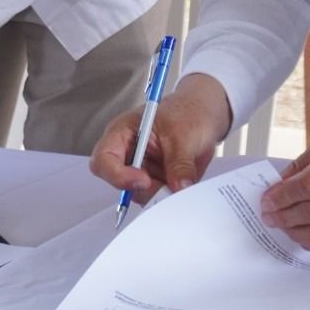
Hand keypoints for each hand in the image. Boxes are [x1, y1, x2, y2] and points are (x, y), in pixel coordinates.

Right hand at [89, 73, 232, 202]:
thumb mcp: (184, 134)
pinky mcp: (155, 181)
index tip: (144, 180)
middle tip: (169, 185)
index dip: (118, 175)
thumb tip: (179, 188)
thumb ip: (180, 164)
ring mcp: (141, 169)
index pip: (104, 160)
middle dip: (145, 188)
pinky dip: (170, 196)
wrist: (204, 113)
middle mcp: (128, 153)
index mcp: (123, 132)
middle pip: (120, 183)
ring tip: (181, 178)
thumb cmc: (188, 111)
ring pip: (139, 195)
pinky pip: (157, 198)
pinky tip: (182, 181)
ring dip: (161, 193)